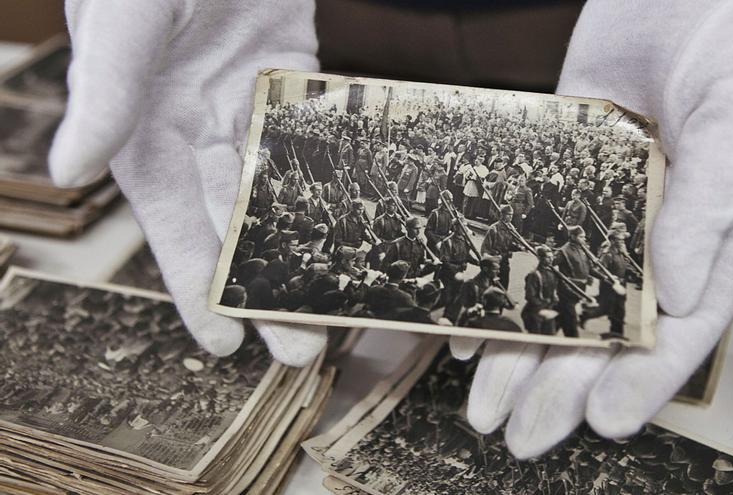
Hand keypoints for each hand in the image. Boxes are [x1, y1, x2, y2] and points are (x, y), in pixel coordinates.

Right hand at [50, 0, 326, 365]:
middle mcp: (199, 124)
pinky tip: (372, 215)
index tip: (227, 343)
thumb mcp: (123, 18)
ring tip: (344, 296)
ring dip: (312, 241)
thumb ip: (107, 91)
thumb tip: (68, 172)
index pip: (170, 224)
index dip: (195, 284)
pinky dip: (342, 170)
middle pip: (237, 219)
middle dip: (268, 282)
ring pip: (285, 187)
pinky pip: (320, 130)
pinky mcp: (295, 69)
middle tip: (304, 344)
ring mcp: (250, 100)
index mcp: (147, 128)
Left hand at [452, 0, 732, 457]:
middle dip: (566, 384)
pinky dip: (493, 285)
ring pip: (556, 295)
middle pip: (607, 326)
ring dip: (520, 353)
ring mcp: (598, 207)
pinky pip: (518, 241)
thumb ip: (710, 204)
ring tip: (482, 406)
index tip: (603, 422)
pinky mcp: (553, 176)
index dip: (646, 378)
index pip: (684, 323)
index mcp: (713, 230)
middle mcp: (652, 231)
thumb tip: (680, 293)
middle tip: (522, 434)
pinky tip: (466, 329)